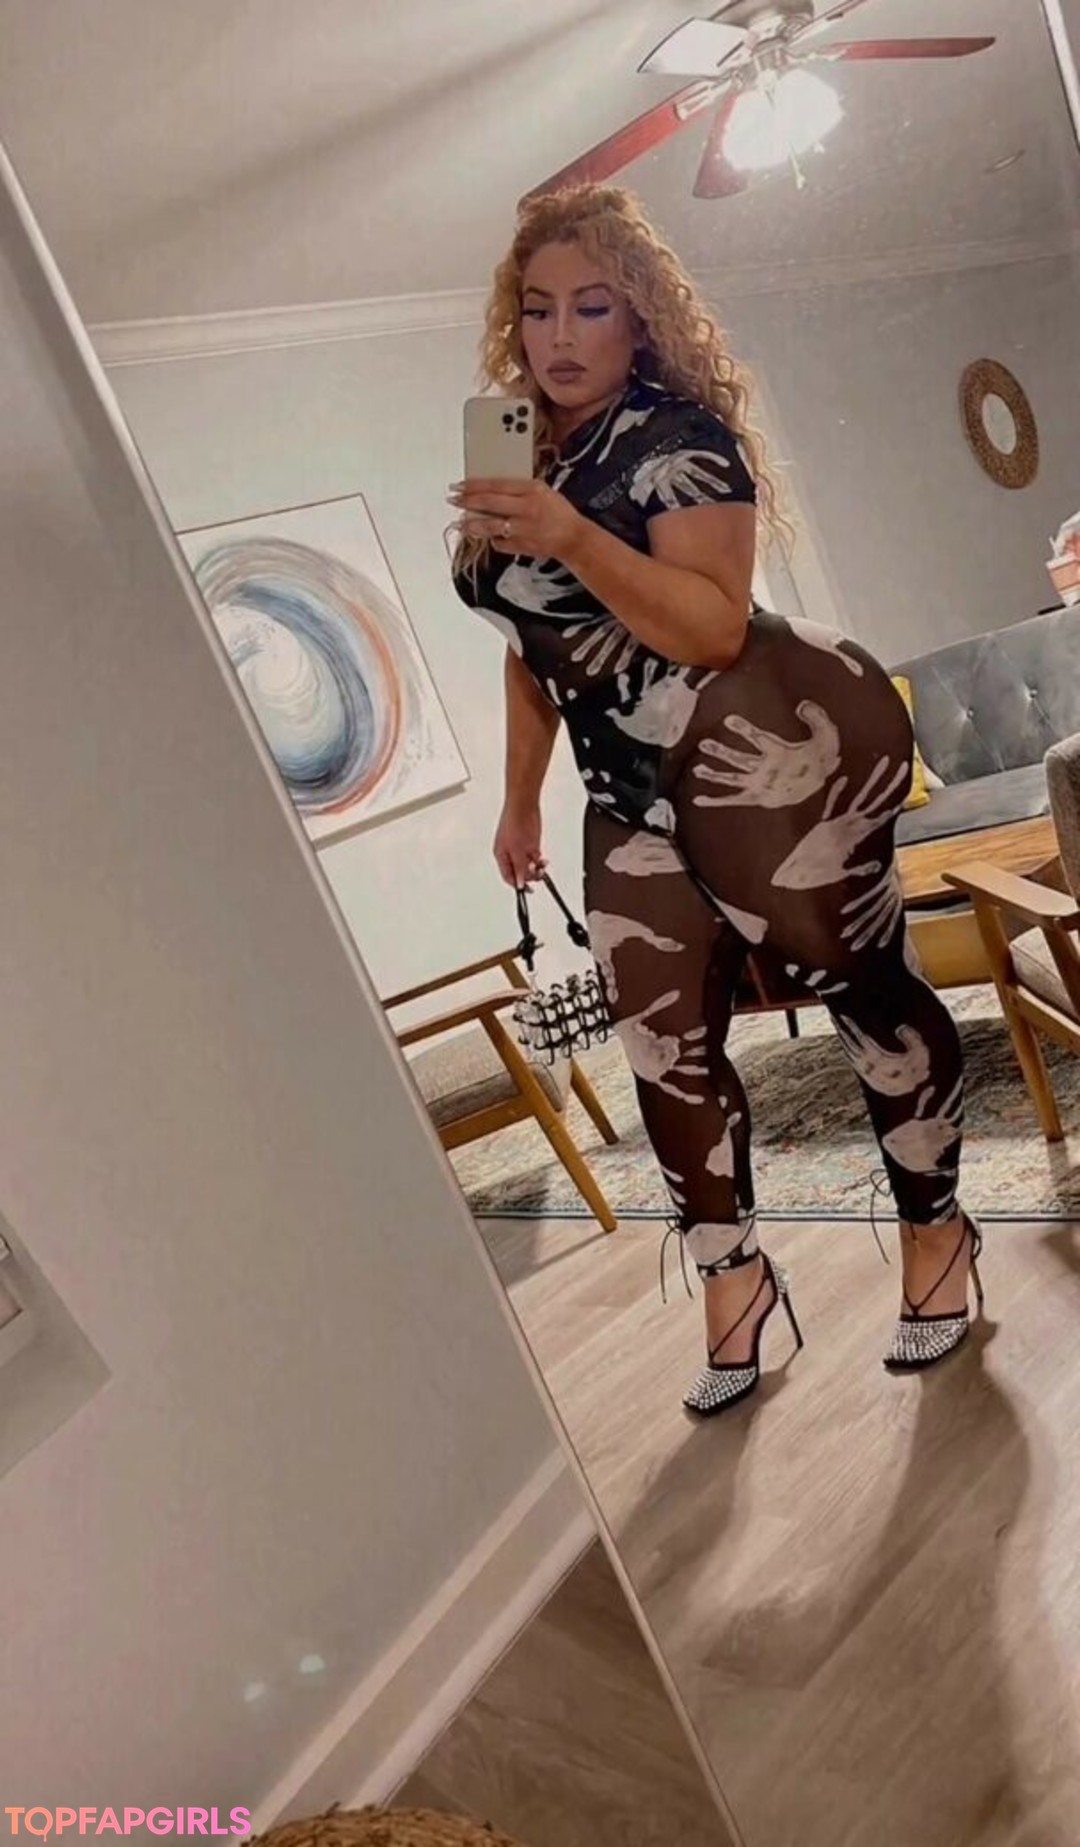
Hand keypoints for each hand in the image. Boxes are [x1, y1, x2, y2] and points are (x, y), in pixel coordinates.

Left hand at [449, 478, 583, 560]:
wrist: (573, 538)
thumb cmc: (559, 512)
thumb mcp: (542, 490)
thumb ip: (518, 488)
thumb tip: (491, 489)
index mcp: (531, 490)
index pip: (496, 485)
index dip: (474, 485)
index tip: (459, 485)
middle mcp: (525, 509)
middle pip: (488, 503)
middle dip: (467, 501)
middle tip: (453, 500)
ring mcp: (522, 530)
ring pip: (489, 526)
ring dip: (472, 524)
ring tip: (461, 523)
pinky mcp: (520, 546)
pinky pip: (499, 542)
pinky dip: (493, 539)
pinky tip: (489, 536)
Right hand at [493, 802, 545, 888]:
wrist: (524, 805)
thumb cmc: (515, 822)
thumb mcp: (517, 850)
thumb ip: (519, 868)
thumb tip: (519, 883)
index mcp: (501, 855)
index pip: (508, 876)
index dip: (518, 884)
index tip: (528, 889)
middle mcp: (509, 853)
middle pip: (519, 871)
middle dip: (529, 875)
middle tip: (538, 874)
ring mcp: (520, 847)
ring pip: (528, 865)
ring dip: (536, 868)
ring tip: (542, 866)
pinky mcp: (529, 842)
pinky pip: (534, 857)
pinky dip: (539, 861)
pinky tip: (543, 860)